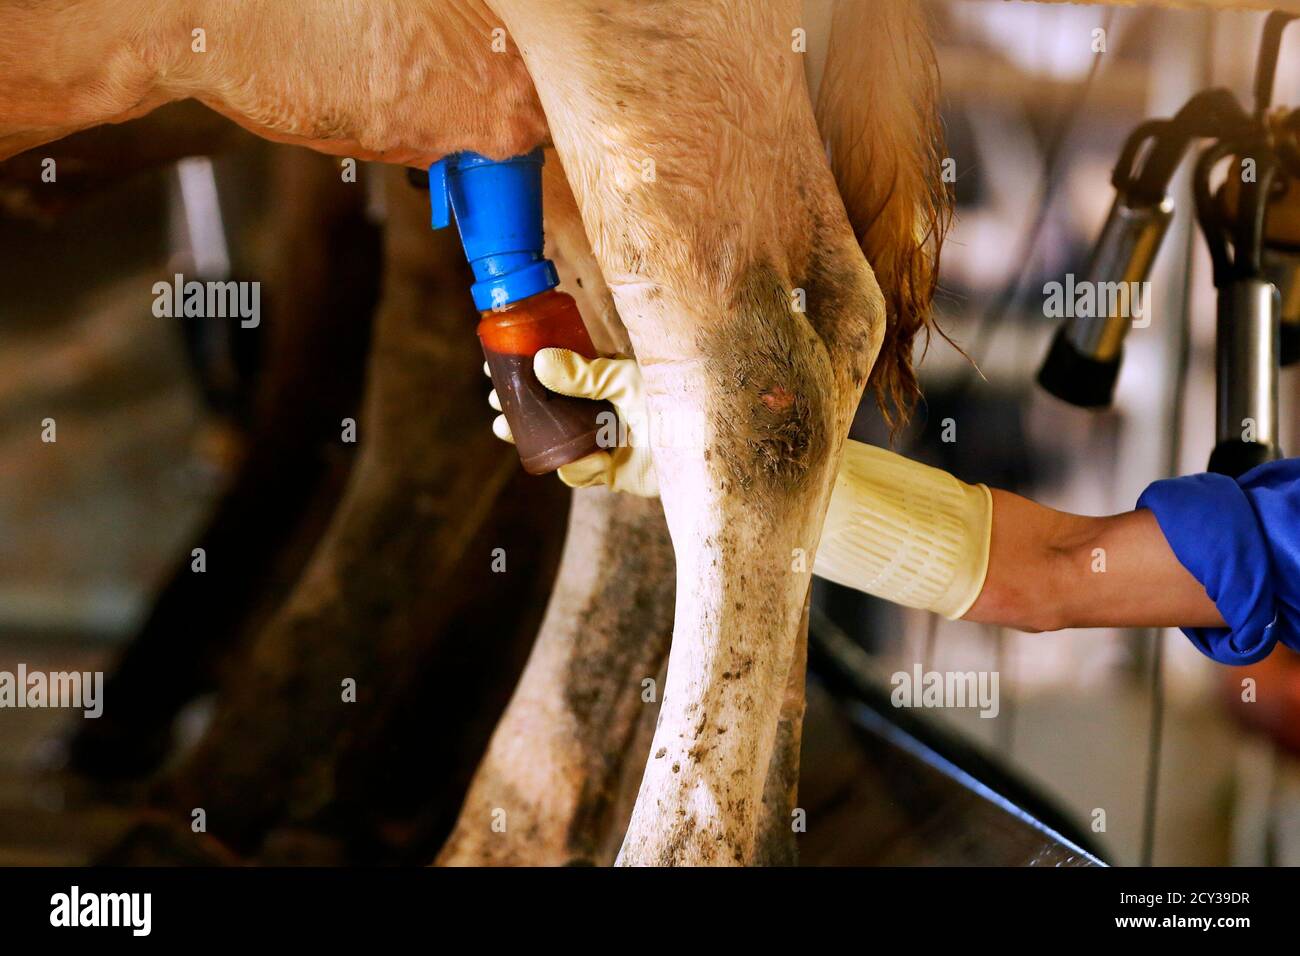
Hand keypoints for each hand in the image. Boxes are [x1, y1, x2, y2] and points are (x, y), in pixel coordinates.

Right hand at [487, 349, 657, 497]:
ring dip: (527, 437)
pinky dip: (580, 468)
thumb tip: (541, 362)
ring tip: (505, 428)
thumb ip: (586, 375)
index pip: (555, 370)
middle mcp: (599, 409)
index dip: (524, 369)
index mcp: (603, 379)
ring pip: (554, 442)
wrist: (703, 447)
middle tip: (495, 403)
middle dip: (517, 407)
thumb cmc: (673, 401)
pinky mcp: (610, 473)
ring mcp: (602, 441)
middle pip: (547, 409)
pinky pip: (578, 473)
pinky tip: (596, 460)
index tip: (494, 365)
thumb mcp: (626, 380)